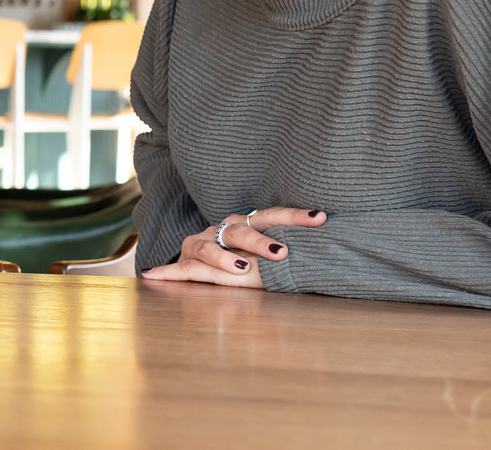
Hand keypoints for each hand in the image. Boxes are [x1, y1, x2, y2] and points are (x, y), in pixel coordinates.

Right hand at [141, 206, 327, 288]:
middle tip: (281, 252)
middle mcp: (224, 227)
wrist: (211, 258)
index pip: (274, 215)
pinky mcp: (187, 258)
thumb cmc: (253, 258)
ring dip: (224, 259)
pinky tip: (154, 275)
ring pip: (209, 248)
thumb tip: (336, 244)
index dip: (296, 216)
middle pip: (241, 230)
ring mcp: (203, 241)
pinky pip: (180, 268)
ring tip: (239, 269)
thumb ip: (296, 250)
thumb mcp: (273, 254)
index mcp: (249, 221)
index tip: (320, 217)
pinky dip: (166, 273)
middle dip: (260, 241)